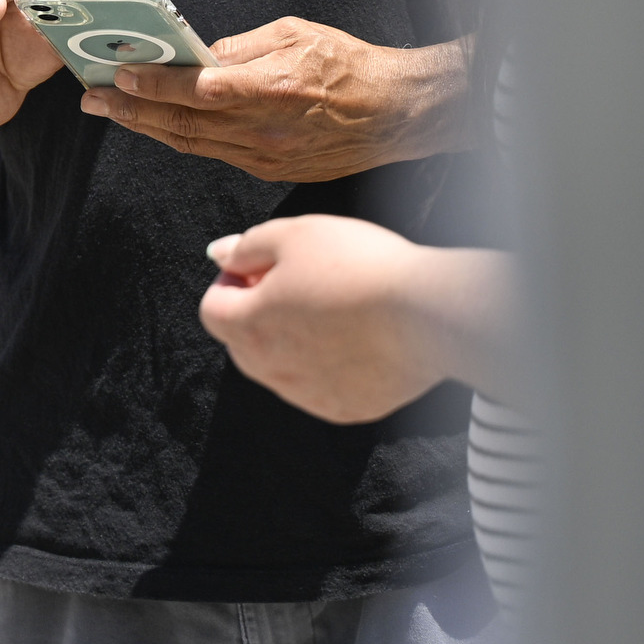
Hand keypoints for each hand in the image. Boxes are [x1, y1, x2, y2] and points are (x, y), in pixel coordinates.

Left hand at [86, 21, 467, 181]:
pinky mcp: (271, 170)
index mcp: (272, 88)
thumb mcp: (293, 34)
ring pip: (192, 143)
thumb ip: (239, 47)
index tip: (117, 73)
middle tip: (92, 97)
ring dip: (146, 127)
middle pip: (182, 123)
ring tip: (111, 110)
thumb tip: (197, 56)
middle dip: (130, 109)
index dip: (152, 84)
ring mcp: (266, 156)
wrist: (399, 113)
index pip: (196, 89)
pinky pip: (214, 154)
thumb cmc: (350, 65)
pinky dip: (181, 139)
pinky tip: (157, 125)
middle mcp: (265, 130)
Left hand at [201, 216, 507, 422]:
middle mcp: (271, 371)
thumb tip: (219, 255)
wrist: (430, 314)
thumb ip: (246, 246)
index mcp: (248, 327)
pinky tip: (357, 337)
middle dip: (257, 311)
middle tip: (300, 281)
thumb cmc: (359, 266)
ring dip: (290, 340)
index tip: (266, 264)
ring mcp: (309, 396)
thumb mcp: (293, 235)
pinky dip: (326, 364)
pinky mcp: (346, 409)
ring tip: (334, 306)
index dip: (232, 280)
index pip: (213, 308)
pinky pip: (319, 386)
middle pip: (242, 341)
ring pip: (280, 367)